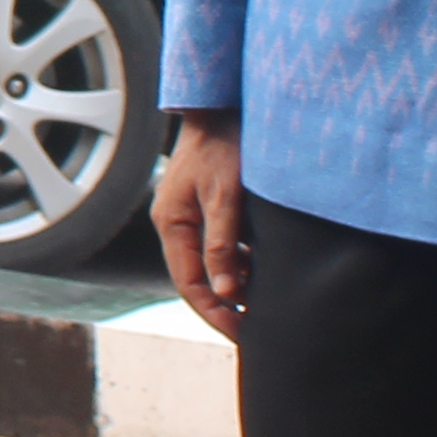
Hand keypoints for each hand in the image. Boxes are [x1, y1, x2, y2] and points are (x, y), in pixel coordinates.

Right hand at [152, 111, 248, 342]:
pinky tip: (264, 270)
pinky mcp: (210, 205)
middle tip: (254, 330)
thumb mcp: (225, 196)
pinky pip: (223, 244)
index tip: (242, 333)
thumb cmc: (224, 144)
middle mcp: (176, 222)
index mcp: (171, 223)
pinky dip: (242, 261)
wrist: (223, 103)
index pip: (190, 284)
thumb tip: (226, 290)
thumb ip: (222, 244)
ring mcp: (192, 213)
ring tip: (265, 305)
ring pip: (211, 262)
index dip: (215, 313)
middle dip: (225, 306)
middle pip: (197, 278)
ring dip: (236, 284)